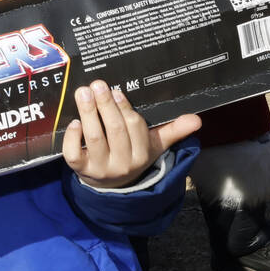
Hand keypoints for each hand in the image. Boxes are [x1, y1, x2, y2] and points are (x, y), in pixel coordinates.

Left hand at [63, 79, 200, 188]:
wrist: (112, 185)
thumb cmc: (133, 154)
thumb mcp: (155, 144)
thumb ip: (174, 130)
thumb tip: (197, 120)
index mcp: (141, 154)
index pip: (134, 128)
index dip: (124, 109)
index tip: (116, 91)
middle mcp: (122, 163)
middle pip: (114, 130)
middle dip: (105, 105)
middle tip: (97, 84)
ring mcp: (100, 168)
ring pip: (93, 138)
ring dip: (88, 113)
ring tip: (83, 93)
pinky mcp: (81, 170)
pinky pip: (74, 154)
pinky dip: (72, 137)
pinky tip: (74, 121)